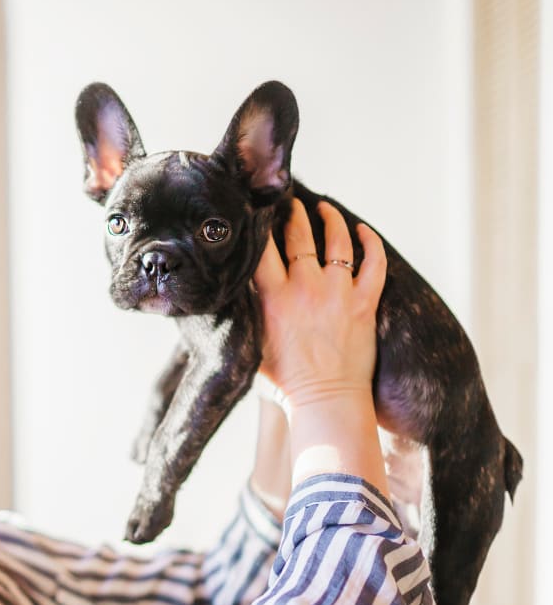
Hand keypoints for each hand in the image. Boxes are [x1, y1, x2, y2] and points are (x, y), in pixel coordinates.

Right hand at [253, 199, 389, 492]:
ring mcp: (338, 293)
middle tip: (288, 202)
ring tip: (323, 208)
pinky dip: (371, 242)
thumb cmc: (284, 383)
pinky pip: (374, 262)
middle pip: (297, 236)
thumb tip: (230, 298)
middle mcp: (305, 288)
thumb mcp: (252, 344)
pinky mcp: (364, 303)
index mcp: (273, 298)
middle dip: (292, 214)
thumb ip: (246, 316)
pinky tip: (364, 230)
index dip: (259, 225)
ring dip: (329, 219)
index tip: (256, 211)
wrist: (325, 402)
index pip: (261, 248)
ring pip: (336, 241)